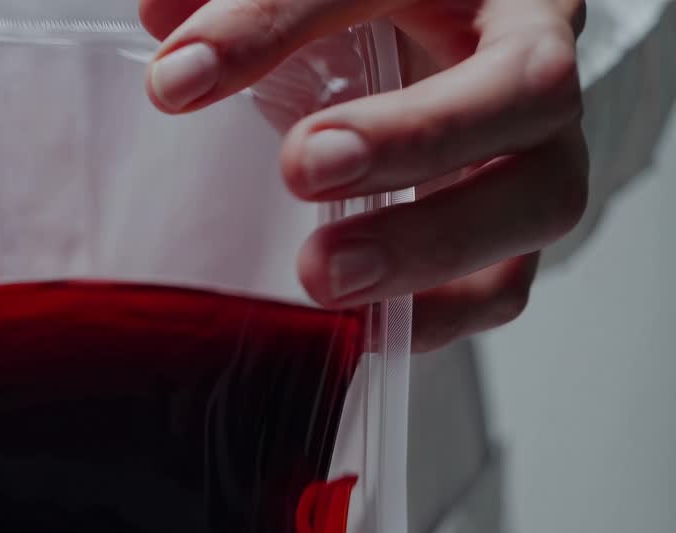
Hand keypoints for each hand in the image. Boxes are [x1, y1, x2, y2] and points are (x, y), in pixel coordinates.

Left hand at [142, 0, 589, 350]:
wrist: (447, 39)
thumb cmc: (376, 6)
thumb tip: (162, 28)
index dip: (273, 22)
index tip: (179, 75)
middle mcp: (529, 48)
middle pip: (525, 87)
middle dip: (412, 137)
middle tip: (305, 168)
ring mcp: (542, 144)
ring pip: (539, 196)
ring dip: (429, 244)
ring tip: (325, 276)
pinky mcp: (519, 223)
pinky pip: (508, 282)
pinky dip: (442, 313)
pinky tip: (365, 328)